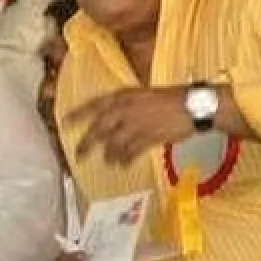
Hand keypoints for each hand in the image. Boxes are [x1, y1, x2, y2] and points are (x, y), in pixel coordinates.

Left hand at [66, 87, 193, 164]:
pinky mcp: (148, 137)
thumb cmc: (171, 99)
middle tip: (78, 155)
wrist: (195, 105)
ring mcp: (136, 124)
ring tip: (108, 162)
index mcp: (124, 96)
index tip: (65, 123)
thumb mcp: (143, 95)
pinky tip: (122, 165)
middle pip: (99, 129)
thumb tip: (111, 119)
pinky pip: (130, 152)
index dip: (78, 114)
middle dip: (86, 143)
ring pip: (113, 144)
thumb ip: (125, 107)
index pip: (94, 105)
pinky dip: (124, 160)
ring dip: (109, 155)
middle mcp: (126, 109)